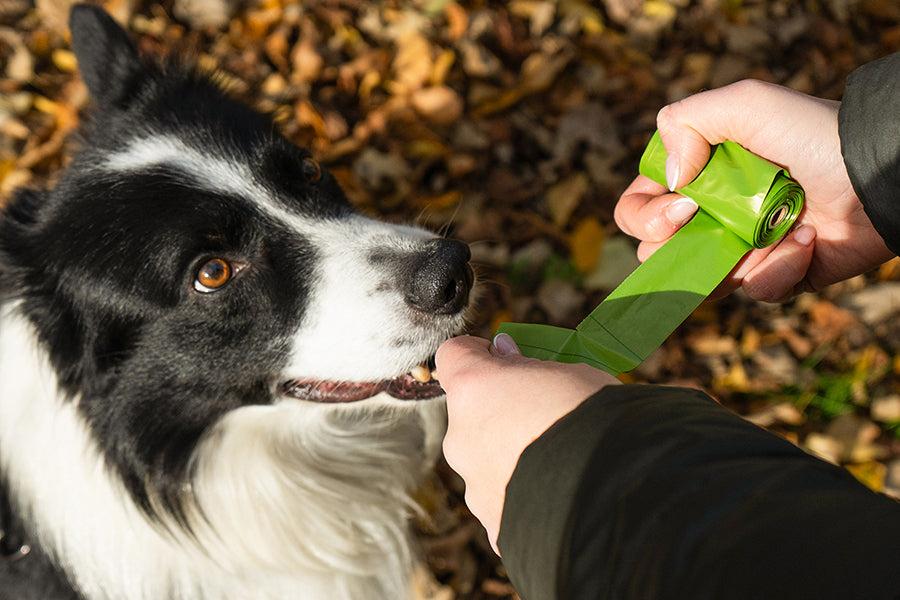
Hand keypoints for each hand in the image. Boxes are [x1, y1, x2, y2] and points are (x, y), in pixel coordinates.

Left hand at [435, 334, 619, 552]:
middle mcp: (460, 437)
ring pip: (484, 458)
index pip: (453, 355)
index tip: (504, 359)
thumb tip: (504, 353)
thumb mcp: (569, 372)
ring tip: (559, 459)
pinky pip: (502, 499)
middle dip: (498, 410)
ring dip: (509, 454)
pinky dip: (522, 494)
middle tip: (543, 413)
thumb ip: (526, 364)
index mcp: (474, 389)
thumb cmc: (594, 419)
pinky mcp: (491, 522)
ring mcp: (472, 484)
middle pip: (469, 412)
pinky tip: (558, 494)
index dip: (478, 354)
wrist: (612, 495)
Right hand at [615, 79, 893, 301]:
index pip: (638, 207)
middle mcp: (712, 215)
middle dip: (675, 246)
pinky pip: (757, 291)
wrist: (878, 171)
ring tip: (773, 230)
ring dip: (732, 258)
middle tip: (705, 223)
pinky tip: (807, 240)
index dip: (644, 216)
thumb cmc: (813, 133)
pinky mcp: (779, 274)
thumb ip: (685, 120)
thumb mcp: (745, 104)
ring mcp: (743, 249)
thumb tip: (671, 179)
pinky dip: (779, 269)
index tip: (679, 207)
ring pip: (702, 281)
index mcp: (696, 177)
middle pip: (657, 253)